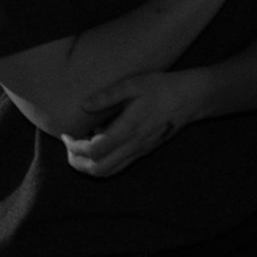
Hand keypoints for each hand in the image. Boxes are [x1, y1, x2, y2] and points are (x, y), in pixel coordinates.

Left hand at [63, 70, 200, 176]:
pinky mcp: (143, 151)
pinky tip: (97, 144)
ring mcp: (140, 151)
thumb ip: (108, 95)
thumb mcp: (133, 84)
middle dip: (78, 163)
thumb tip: (84, 105)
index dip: (75, 147)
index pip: (95, 150)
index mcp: (129, 129)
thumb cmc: (161, 87)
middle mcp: (134, 145)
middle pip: (99, 169)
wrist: (190, 98)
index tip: (66, 134)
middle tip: (68, 146)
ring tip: (77, 149)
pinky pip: (119, 166)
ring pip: (109, 172)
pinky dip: (102, 163)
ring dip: (88, 166)